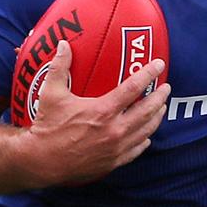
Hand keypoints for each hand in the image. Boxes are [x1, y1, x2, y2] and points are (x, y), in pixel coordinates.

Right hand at [19, 40, 170, 185]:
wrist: (40, 162)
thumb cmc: (46, 126)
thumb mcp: (50, 94)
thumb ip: (59, 67)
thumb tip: (63, 44)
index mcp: (103, 110)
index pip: (134, 88)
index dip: (149, 73)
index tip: (159, 64)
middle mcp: (114, 130)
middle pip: (148, 110)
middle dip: (160, 97)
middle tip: (166, 87)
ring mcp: (116, 148)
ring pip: (146, 130)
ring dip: (157, 117)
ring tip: (161, 107)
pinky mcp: (113, 161)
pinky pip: (136, 150)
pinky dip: (144, 140)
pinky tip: (147, 135)